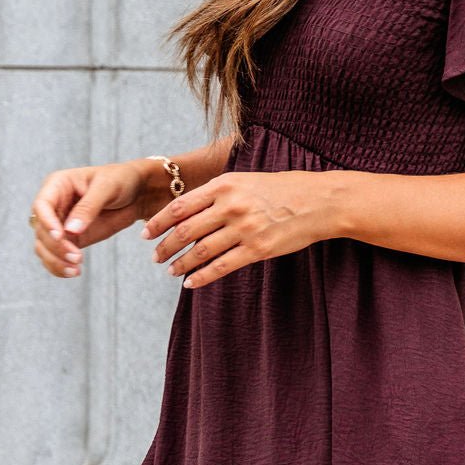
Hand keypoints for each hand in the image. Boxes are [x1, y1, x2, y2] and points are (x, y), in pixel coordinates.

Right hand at [30, 161, 146, 278]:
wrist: (136, 193)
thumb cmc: (120, 180)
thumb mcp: (107, 187)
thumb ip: (88, 207)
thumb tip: (70, 229)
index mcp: (57, 185)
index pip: (42, 205)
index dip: (46, 222)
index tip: (60, 236)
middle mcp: (54, 205)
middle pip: (41, 230)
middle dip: (55, 247)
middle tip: (76, 257)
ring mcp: (59, 224)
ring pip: (44, 246)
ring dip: (55, 260)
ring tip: (75, 269)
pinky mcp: (69, 239)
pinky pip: (55, 256)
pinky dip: (60, 266)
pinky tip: (73, 272)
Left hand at [140, 169, 340, 289]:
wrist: (318, 201)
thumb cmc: (282, 189)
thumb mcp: (246, 180)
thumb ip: (218, 193)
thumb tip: (188, 211)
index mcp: (224, 185)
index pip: (180, 206)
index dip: (159, 222)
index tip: (146, 233)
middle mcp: (230, 205)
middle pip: (185, 230)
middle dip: (165, 246)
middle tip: (154, 256)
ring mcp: (244, 228)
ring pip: (200, 251)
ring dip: (180, 263)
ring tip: (170, 271)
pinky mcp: (258, 249)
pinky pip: (222, 266)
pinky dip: (202, 277)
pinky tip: (190, 283)